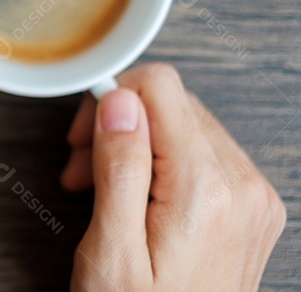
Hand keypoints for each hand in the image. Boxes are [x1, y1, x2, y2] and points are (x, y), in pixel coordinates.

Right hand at [61, 63, 285, 290]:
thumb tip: (120, 100)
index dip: (110, 101)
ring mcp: (254, 198)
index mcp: (206, 190)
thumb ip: (119, 167)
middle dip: (120, 127)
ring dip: (140, 146)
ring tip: (106, 192)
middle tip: (83, 172)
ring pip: (187, 125)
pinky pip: (206, 154)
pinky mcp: (253, 208)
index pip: (160, 88)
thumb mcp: (111, 248)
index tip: (82, 136)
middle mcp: (242, 186)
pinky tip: (140, 199)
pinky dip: (167, 165)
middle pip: (173, 104)